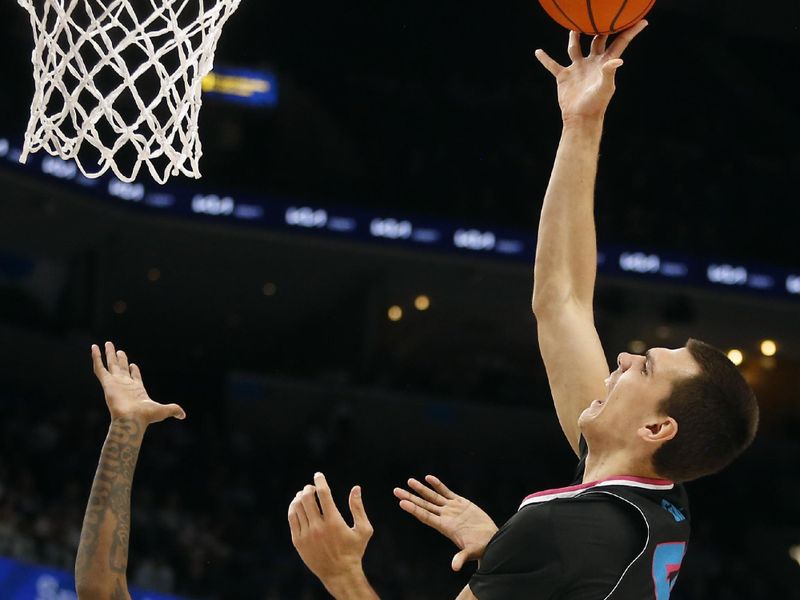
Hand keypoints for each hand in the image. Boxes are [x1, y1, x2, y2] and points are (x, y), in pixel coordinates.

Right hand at [91, 342, 185, 426]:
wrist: (131, 420)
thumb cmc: (145, 416)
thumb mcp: (163, 410)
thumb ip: (173, 410)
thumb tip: (183, 415)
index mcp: (137, 390)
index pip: (134, 377)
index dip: (133, 370)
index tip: (133, 364)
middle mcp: (125, 385)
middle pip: (121, 368)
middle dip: (120, 359)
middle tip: (117, 350)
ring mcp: (115, 383)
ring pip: (110, 365)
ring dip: (108, 354)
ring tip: (108, 343)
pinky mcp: (107, 382)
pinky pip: (100, 368)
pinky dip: (96, 357)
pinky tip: (94, 348)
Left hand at [288, 473, 373, 594]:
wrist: (339, 573)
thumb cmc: (354, 550)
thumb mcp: (363, 529)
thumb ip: (358, 508)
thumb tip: (356, 488)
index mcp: (334, 522)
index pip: (323, 494)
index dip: (320, 481)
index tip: (319, 475)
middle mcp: (318, 527)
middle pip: (307, 498)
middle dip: (309, 488)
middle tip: (312, 487)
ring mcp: (306, 535)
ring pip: (297, 507)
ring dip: (300, 497)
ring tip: (304, 494)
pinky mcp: (298, 541)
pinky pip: (292, 518)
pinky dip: (293, 508)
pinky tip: (298, 504)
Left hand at [393, 475, 497, 570]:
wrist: (491, 540)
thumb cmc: (481, 547)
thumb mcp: (471, 552)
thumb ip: (462, 557)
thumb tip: (454, 567)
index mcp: (445, 527)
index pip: (425, 516)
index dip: (413, 509)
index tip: (402, 503)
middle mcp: (445, 516)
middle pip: (424, 505)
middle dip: (410, 497)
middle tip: (395, 491)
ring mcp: (452, 509)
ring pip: (433, 497)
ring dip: (421, 489)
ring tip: (409, 481)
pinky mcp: (461, 503)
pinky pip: (446, 491)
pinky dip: (437, 485)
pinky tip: (429, 478)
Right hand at [535, 21, 647, 122]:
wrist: (580, 118)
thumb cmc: (595, 105)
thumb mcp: (605, 87)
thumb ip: (609, 72)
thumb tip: (618, 59)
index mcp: (605, 63)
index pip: (620, 43)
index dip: (631, 32)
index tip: (642, 21)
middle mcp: (592, 63)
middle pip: (597, 40)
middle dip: (599, 28)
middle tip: (600, 14)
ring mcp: (578, 68)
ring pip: (575, 48)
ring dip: (574, 38)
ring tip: (573, 26)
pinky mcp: (564, 76)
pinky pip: (553, 65)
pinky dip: (545, 59)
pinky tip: (538, 52)